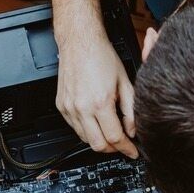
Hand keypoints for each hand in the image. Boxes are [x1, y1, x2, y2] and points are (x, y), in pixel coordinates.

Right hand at [56, 36, 137, 157]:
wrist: (80, 41)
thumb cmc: (102, 56)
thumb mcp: (125, 83)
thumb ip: (130, 110)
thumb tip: (132, 130)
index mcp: (100, 102)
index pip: (115, 138)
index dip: (126, 148)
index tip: (132, 151)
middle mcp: (82, 108)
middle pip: (98, 145)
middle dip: (113, 149)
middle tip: (122, 145)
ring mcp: (69, 108)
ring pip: (84, 139)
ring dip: (99, 140)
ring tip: (110, 131)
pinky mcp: (61, 106)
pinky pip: (74, 127)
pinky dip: (86, 130)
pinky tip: (95, 121)